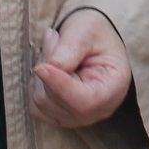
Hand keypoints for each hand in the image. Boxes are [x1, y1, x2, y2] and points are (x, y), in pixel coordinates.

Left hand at [31, 8, 131, 129]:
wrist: (93, 39)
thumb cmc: (95, 34)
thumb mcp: (87, 30)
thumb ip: (70, 49)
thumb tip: (49, 67)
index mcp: (113, 88)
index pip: (84, 101)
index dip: (60, 86)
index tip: (40, 67)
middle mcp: (98, 110)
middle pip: (58, 101)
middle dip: (48, 68)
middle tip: (53, 37)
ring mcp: (78, 117)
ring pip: (42, 103)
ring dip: (41, 74)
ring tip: (54, 50)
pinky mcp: (59, 116)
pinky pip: (35, 107)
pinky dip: (36, 85)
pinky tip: (49, 68)